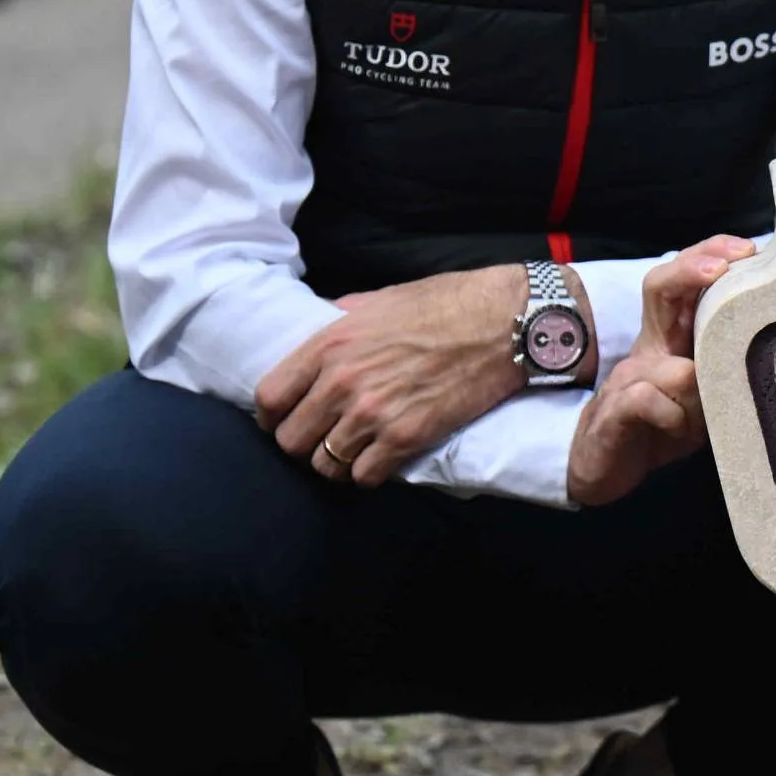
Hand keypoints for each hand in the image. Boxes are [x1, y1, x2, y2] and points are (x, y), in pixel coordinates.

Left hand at [257, 265, 532, 485]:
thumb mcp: (379, 299)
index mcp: (330, 344)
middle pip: (292, 440)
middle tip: (323, 440)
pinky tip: (382, 459)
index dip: (271, 417)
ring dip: (338, 463)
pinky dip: (370, 473)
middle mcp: (343, 382)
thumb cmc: (447, 304)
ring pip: (326, 465)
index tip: (282, 421)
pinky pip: (366, 476)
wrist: (505, 323)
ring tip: (354, 452)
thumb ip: (341, 320)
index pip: (271, 398)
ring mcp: (374, 414)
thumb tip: (320, 326)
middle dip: (304, 444)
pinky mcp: (407, 437)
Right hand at [568, 237, 756, 506]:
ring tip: (708, 412)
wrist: (600, 464)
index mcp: (670, 335)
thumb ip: (726, 367)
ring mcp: (626, 376)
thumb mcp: (702, 394)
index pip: (684, 279)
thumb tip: (775, 343)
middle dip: (692, 270)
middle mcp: (648, 346)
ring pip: (669, 362)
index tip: (748, 249)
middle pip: (660, 286)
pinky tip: (680, 431)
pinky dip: (671, 417)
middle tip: (725, 268)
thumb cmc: (661, 424)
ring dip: (698, 387)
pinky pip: (646, 401)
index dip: (710, 254)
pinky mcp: (612, 412)